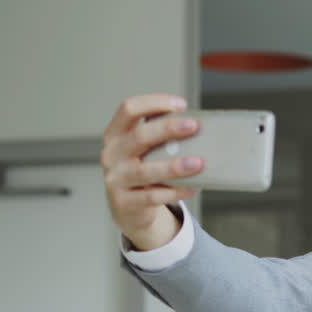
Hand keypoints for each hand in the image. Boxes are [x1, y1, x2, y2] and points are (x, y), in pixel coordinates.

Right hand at [101, 93, 203, 250]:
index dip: (154, 103)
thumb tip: (197, 124)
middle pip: (139, 136)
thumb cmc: (141, 170)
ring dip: (175, 166)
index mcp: (115, 134)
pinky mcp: (124, 202)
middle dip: (168, 129)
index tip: (181, 104)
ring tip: (199, 162)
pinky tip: (193, 187)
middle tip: (194, 126)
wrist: (128, 208)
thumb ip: (160, 136)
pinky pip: (154, 196)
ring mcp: (115, 179)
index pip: (128, 109)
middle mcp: (111, 154)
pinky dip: (176, 191)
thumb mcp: (143, 149)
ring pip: (146, 171)